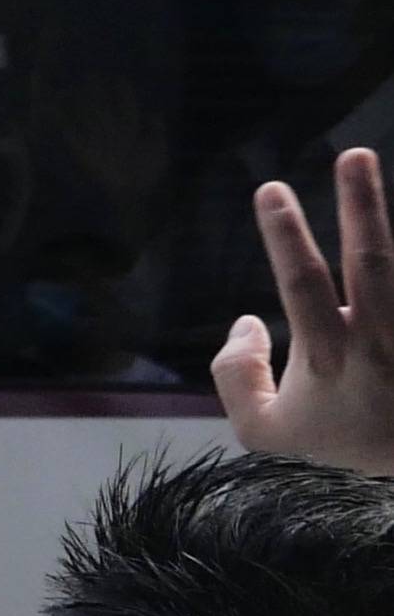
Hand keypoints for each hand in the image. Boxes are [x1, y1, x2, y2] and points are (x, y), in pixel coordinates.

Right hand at [217, 144, 393, 473]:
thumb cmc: (334, 460)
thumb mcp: (264, 436)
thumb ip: (236, 378)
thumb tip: (247, 321)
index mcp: (330, 359)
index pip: (302, 283)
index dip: (284, 234)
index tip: (271, 189)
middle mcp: (379, 344)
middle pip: (371, 262)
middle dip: (361, 206)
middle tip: (354, 155)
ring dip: (387, 224)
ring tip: (376, 177)